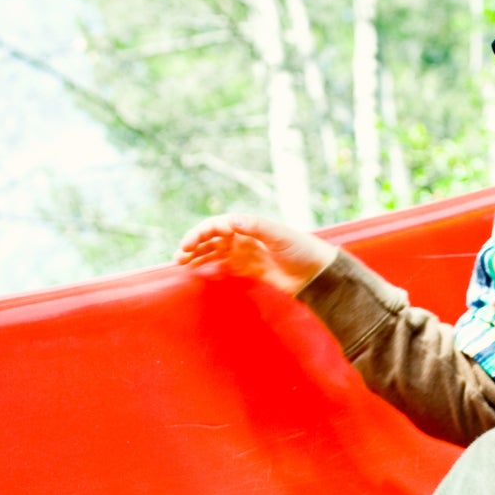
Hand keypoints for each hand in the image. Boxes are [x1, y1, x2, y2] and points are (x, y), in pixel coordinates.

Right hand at [174, 213, 336, 295]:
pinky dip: (210, 267)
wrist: (316, 273)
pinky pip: (224, 266)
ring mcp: (245, 253)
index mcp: (248, 226)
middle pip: (211, 239)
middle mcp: (243, 237)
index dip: (199, 234)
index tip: (187, 247)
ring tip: (181, 265)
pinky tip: (199, 272)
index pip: (216, 226)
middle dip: (193, 246)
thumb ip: (256, 227)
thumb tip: (232, 221)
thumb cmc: (301, 249)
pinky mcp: (248, 269)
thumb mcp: (279, 235)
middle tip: (178, 259)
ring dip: (198, 256)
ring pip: (214, 252)